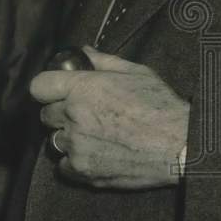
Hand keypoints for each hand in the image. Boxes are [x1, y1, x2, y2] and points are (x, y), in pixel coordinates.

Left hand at [31, 46, 189, 188]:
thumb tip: (85, 51)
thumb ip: (104, 61)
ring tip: (92, 138)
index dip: (47, 89)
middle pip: (46, 115)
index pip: (38, 86)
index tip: (56, 93)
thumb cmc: (161, 107)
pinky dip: (75, 162)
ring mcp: (77, 144)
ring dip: (68, 139)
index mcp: (81, 88)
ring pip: (55, 141)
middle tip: (84, 117)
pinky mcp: (84, 169)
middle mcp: (73, 115)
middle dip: (61, 115)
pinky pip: (64, 166)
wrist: (181, 146)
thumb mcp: (135, 73)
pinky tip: (95, 156)